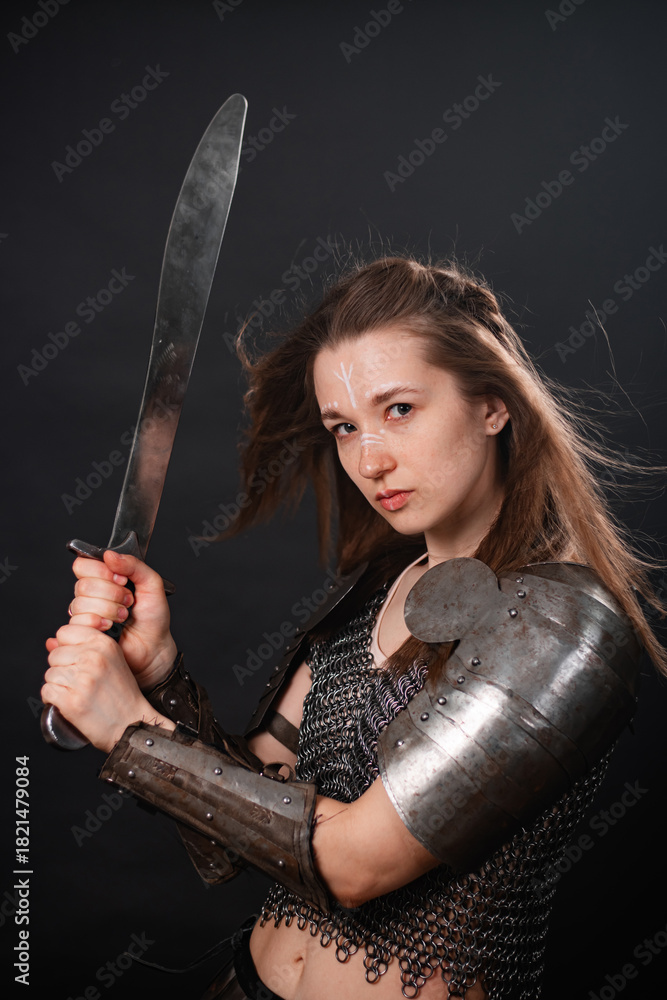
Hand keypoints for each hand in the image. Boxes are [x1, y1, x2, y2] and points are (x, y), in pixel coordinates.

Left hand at [42, 623, 174, 752]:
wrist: (131, 724)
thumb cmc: (122, 695)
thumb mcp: (113, 660)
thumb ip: (87, 647)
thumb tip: (50, 643)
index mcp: (104, 644)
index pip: (65, 632)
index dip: (65, 646)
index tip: (73, 658)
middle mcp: (93, 658)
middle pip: (55, 655)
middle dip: (61, 668)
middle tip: (78, 681)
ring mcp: (82, 679)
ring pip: (49, 674)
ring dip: (57, 685)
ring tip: (76, 692)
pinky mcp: (72, 701)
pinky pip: (46, 691)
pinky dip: (52, 699)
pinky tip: (67, 702)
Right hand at [54, 550, 176, 689]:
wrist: (154, 648)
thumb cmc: (153, 618)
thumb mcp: (152, 584)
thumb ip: (134, 565)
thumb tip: (109, 554)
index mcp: (104, 579)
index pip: (84, 565)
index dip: (101, 571)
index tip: (122, 580)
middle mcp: (91, 595)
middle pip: (83, 585)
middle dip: (111, 594)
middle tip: (128, 601)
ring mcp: (85, 614)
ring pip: (80, 604)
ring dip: (108, 610)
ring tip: (123, 617)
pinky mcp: (82, 633)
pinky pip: (78, 622)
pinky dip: (99, 624)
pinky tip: (111, 628)